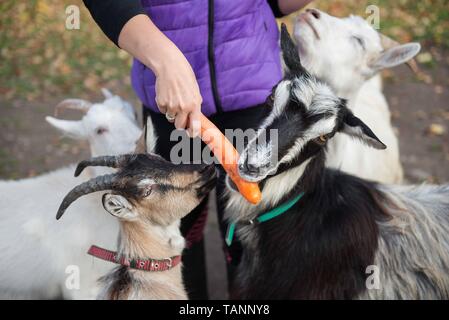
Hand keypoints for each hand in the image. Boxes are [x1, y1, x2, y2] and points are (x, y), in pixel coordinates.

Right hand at [117, 15, 202, 136]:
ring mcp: (171, 106)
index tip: (191, 135)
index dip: (193, 133)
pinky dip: (164, 106)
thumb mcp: (195, 92)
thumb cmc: (185, 78)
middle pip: (179, 126)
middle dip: (180, 123)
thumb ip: (195, 107)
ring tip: (174, 99)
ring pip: (170, 118)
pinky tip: (167, 95)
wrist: (170, 66)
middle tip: (180, 116)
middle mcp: (183, 108)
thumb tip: (194, 120)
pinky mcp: (161, 103)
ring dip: (172, 113)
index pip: (195, 126)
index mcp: (194, 105)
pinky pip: (163, 111)